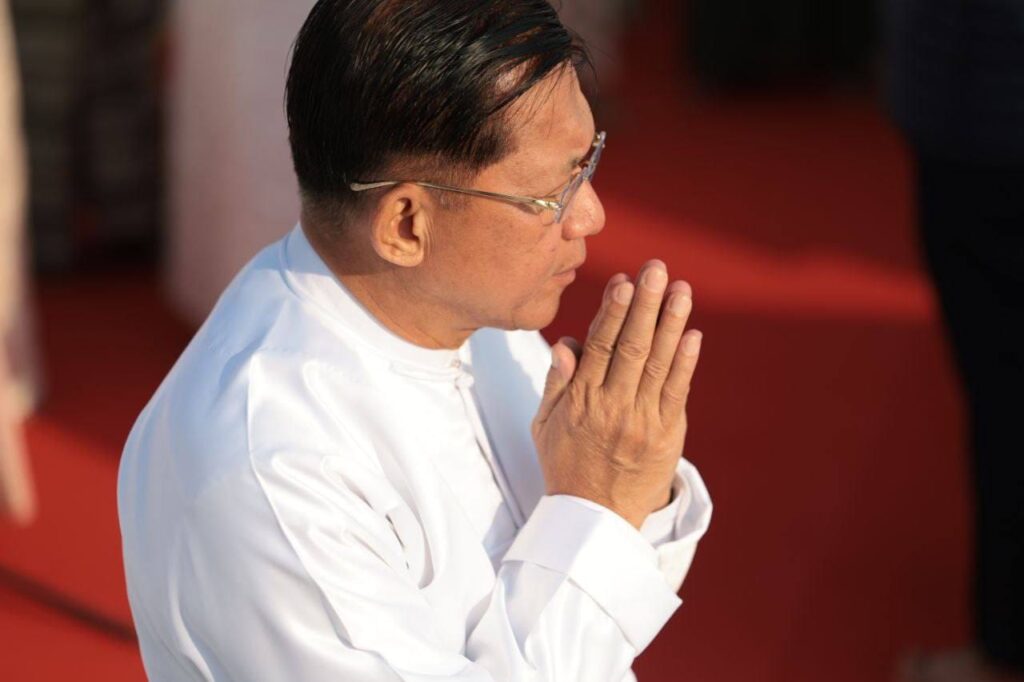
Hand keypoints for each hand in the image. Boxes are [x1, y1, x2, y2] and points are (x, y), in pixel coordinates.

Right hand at [532, 260, 702, 528]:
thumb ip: (555, 383)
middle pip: (631, 348)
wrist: (595, 518)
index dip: (612, 312)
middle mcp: (612, 408)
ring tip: (681, 290)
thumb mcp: (545, 425)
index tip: (623, 281)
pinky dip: (686, 363)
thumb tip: (565, 342)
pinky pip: (677, 394)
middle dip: (645, 305)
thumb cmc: (566, 464)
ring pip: (657, 365)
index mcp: (581, 401)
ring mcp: (641, 422)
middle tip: (656, 270)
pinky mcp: (666, 436)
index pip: (599, 348)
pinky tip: (693, 335)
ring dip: (671, 324)